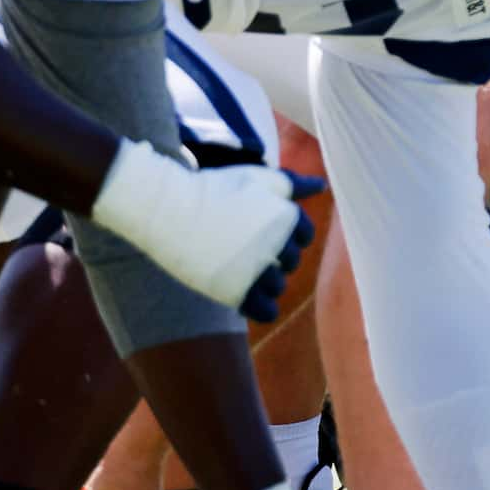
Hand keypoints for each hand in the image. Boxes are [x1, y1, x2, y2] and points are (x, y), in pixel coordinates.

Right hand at [89, 140, 321, 322]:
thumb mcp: (258, 177)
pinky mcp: (237, 293)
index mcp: (287, 216)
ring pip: (279, 286)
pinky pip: (267, 311)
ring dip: (264, 280)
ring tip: (238, 267)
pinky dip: (261, 307)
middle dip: (274, 255)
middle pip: (291, 262)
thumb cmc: (214, 188)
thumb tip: (322, 186)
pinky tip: (243, 294)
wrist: (168, 208)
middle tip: (242, 246)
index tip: (257, 227)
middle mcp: (278, 245)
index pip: (305, 235)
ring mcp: (258, 270)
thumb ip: (294, 184)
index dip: (285, 233)